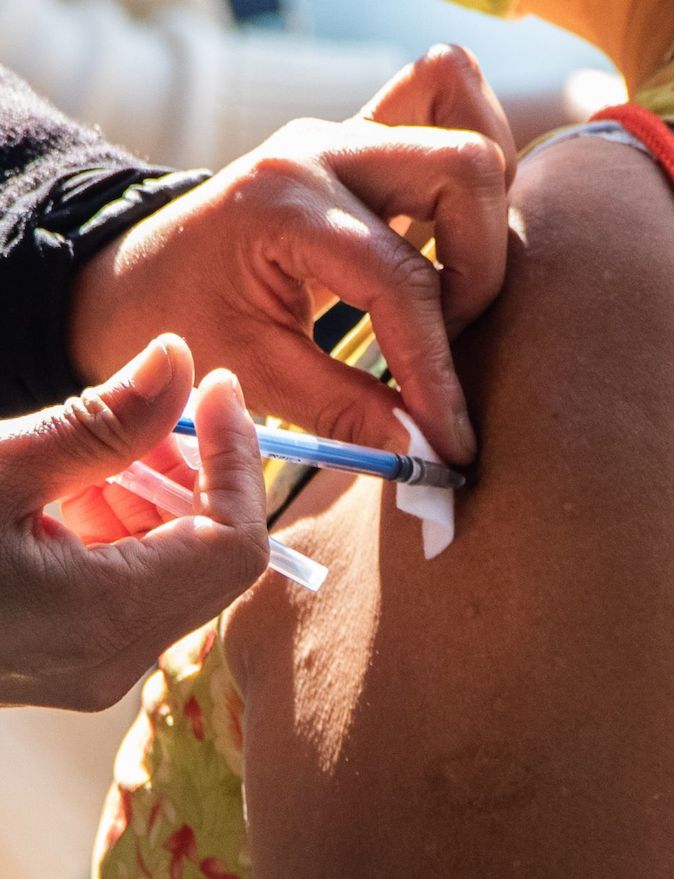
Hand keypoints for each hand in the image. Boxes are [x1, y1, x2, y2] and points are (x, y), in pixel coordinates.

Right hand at [0, 334, 267, 709]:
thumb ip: (103, 422)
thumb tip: (179, 359)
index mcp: (106, 620)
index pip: (238, 545)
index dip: (242, 462)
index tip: (220, 390)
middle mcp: (114, 657)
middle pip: (213, 554)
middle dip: (196, 470)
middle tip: (151, 410)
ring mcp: (94, 660)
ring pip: (175, 562)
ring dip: (153, 492)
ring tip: (93, 446)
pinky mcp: (74, 649)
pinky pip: (133, 577)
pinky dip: (120, 521)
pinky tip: (69, 486)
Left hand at [70, 45, 514, 464]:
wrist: (138, 275)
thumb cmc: (176, 322)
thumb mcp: (250, 373)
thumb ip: (343, 410)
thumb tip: (425, 449)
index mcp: (281, 204)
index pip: (399, 281)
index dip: (436, 371)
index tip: (452, 441)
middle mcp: (322, 151)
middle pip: (464, 172)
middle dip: (478, 276)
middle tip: (446, 342)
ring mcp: (345, 137)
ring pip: (468, 136)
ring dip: (484, 223)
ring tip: (452, 297)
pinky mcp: (360, 146)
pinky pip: (444, 114)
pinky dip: (468, 180)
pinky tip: (449, 244)